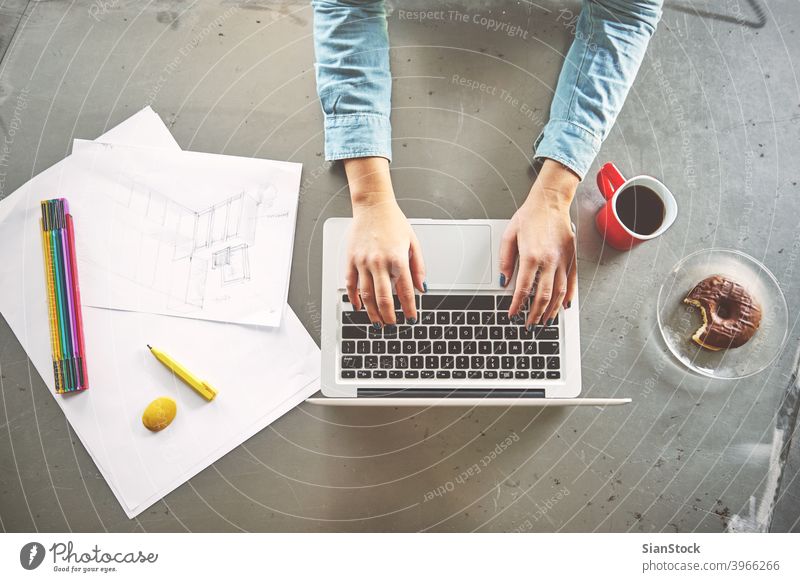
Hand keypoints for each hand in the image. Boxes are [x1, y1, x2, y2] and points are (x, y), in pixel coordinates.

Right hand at [343, 157, 425, 325]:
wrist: (372, 206)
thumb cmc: (393, 222)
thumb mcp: (413, 243)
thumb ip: (419, 267)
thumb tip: (421, 288)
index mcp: (397, 258)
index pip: (405, 291)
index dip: (409, 309)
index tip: (411, 319)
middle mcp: (379, 262)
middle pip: (383, 298)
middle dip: (389, 316)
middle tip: (393, 325)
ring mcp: (362, 262)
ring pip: (366, 295)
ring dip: (372, 312)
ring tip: (378, 322)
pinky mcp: (350, 260)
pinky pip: (350, 284)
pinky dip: (354, 298)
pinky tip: (359, 307)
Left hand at [499, 159, 578, 327]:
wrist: (550, 201)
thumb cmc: (529, 216)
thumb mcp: (509, 235)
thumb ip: (505, 260)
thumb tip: (503, 281)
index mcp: (531, 255)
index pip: (523, 289)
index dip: (517, 305)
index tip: (513, 314)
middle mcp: (550, 260)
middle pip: (543, 296)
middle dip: (535, 313)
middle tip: (529, 324)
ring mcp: (563, 260)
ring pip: (559, 293)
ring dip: (552, 310)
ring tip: (545, 321)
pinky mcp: (572, 257)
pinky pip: (572, 282)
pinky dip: (569, 297)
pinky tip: (564, 306)